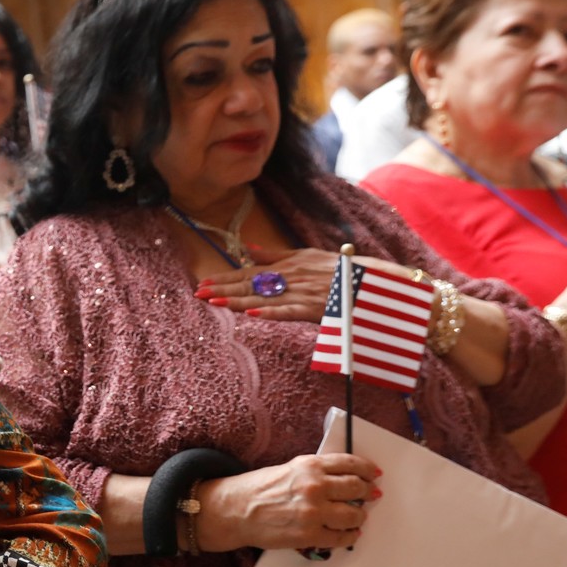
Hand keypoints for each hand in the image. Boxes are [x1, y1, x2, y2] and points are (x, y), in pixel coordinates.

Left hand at [196, 246, 339, 320]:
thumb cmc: (338, 269)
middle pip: (250, 286)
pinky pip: (289, 311)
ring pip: (263, 299)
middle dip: (223, 290)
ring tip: (215, 302)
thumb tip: (248, 251)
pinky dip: (271, 312)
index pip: (248, 273)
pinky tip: (253, 315)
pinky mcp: (314, 307)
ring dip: (238, 301)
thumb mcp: (305, 255)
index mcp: (285, 267)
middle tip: (199, 293)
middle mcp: (289, 278)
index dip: (225, 279)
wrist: (368, 280)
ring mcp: (300, 293)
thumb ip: (275, 255)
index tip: (204, 283)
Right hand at [198, 453, 381, 552]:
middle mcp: (315, 487)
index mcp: (310, 466)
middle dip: (367, 492)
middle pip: (357, 488)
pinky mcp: (310, 534)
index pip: (350, 464)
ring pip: (354, 514)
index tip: (374, 474)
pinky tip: (349, 533)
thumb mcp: (289, 469)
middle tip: (371, 496)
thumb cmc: (258, 489)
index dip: (367, 469)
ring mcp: (314, 512)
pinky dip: (349, 536)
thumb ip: (316, 472)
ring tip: (358, 516)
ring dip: (360, 516)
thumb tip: (343, 480)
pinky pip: (342, 537)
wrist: (236, 510)